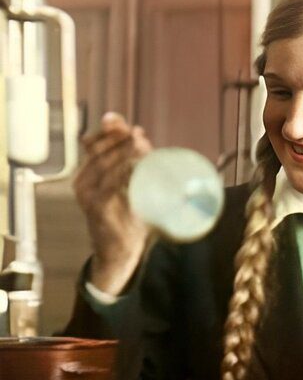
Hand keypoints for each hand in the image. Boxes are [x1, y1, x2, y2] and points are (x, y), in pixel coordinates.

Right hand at [72, 112, 152, 293]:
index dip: (110, 132)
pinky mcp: (98, 208)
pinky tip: (135, 165)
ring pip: (104, 165)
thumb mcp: (127, 189)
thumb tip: (141, 135)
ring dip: (123, 152)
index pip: (94, 145)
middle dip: (120, 140)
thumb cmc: (127, 218)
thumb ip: (131, 165)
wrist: (118, 252)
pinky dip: (122, 172)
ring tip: (141, 143)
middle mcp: (83, 182)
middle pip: (99, 152)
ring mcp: (88, 195)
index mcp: (87, 174)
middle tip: (140, 135)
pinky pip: (110, 185)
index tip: (130, 127)